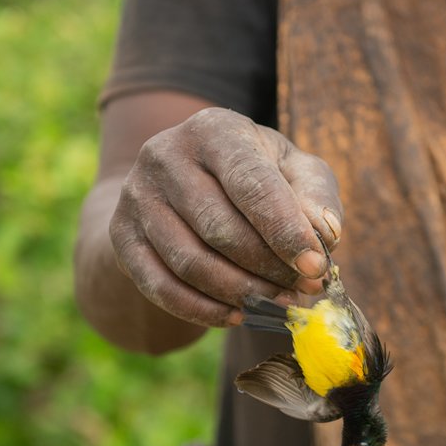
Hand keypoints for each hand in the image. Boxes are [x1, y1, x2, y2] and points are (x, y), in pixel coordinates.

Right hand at [109, 107, 342, 326]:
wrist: (181, 184)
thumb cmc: (254, 177)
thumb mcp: (291, 170)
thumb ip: (315, 196)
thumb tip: (324, 235)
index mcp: (214, 129)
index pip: (251, 184)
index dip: (285, 231)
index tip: (315, 268)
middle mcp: (165, 154)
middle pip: (220, 228)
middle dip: (268, 269)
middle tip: (303, 293)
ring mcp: (137, 195)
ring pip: (191, 262)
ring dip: (240, 293)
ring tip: (276, 306)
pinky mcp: (121, 234)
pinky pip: (160, 286)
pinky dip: (202, 310)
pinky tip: (236, 315)